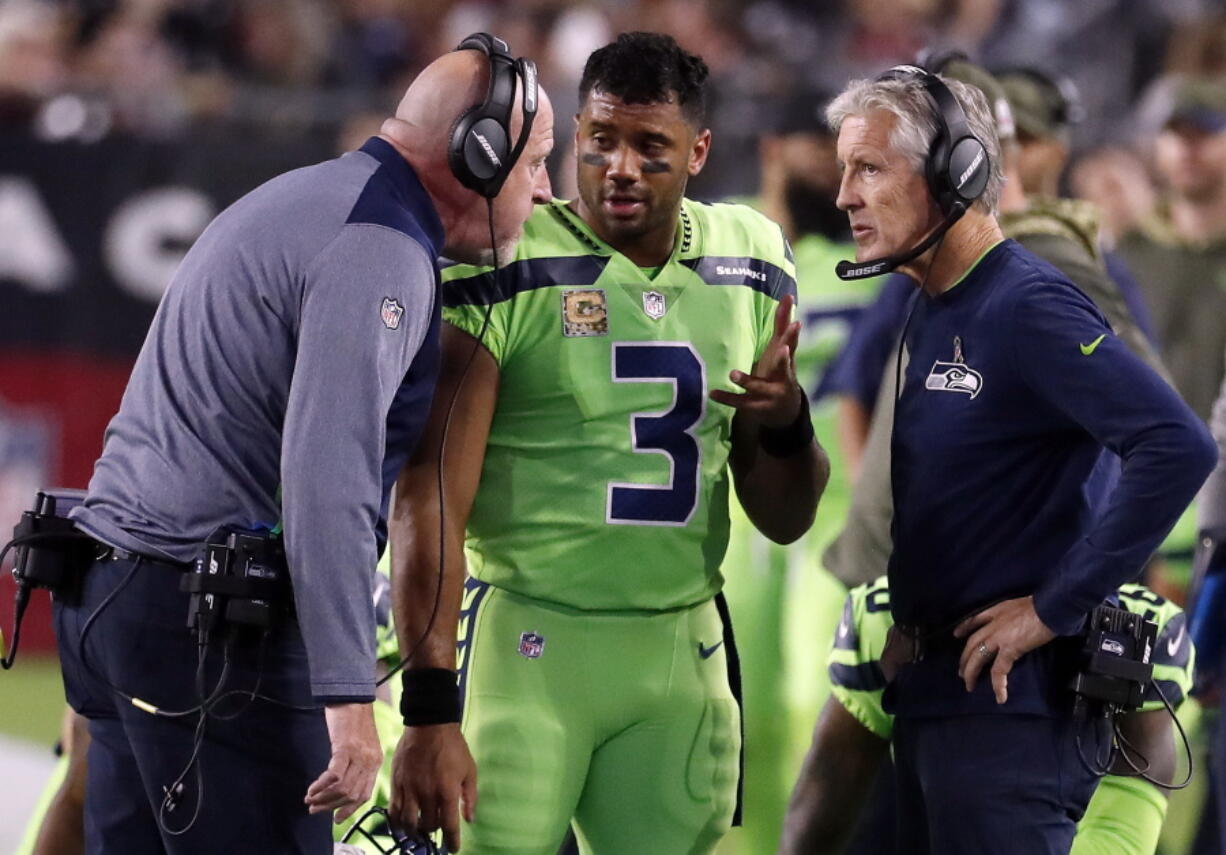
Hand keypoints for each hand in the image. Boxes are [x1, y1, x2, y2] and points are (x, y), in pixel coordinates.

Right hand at [304, 702, 381, 821]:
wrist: (351, 695)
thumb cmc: (352, 718)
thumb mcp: (360, 744)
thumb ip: (356, 762)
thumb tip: (340, 784)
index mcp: (375, 761)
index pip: (365, 794)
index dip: (349, 809)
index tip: (336, 818)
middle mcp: (370, 760)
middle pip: (352, 795)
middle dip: (331, 806)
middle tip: (314, 808)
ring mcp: (359, 755)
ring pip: (343, 789)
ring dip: (324, 798)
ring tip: (310, 798)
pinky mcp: (346, 748)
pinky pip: (334, 776)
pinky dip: (321, 786)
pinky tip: (312, 788)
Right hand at [388, 723, 476, 852]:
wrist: (430, 725)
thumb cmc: (454, 747)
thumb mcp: (470, 770)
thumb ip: (470, 796)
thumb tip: (469, 819)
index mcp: (447, 792)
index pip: (449, 827)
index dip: (452, 842)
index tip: (453, 849)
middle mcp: (427, 795)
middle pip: (428, 826)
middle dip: (433, 832)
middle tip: (435, 829)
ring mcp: (410, 790)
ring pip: (408, 823)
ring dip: (414, 831)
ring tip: (418, 830)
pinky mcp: (397, 783)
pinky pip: (393, 810)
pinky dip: (397, 821)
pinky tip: (402, 822)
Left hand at [709, 294, 801, 426]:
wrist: (786, 410)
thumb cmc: (781, 371)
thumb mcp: (782, 350)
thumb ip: (782, 324)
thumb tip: (788, 295)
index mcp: (788, 362)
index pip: (792, 346)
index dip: (794, 335)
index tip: (796, 324)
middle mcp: (783, 378)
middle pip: (783, 368)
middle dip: (782, 359)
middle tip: (781, 348)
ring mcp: (771, 394)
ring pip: (759, 387)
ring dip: (747, 381)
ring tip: (732, 373)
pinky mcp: (757, 406)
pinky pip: (741, 402)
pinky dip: (727, 398)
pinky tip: (713, 393)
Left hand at [954, 596, 1055, 703]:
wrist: (1050, 609)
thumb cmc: (1043, 606)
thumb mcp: (1021, 605)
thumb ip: (1013, 615)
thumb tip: (1017, 623)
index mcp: (996, 611)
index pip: (974, 620)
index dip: (964, 628)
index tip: (957, 635)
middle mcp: (992, 625)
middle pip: (972, 644)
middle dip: (965, 659)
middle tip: (961, 672)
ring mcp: (998, 638)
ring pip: (977, 658)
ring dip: (971, 673)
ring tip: (969, 685)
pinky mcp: (1008, 650)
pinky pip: (999, 671)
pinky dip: (998, 685)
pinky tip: (1000, 697)